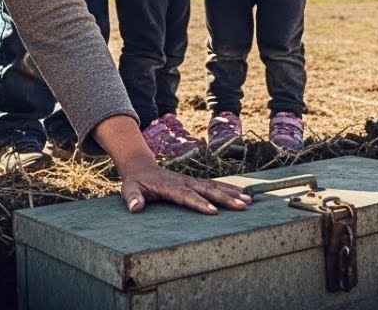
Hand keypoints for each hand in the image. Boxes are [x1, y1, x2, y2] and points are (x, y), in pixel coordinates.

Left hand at [91, 115, 249, 214]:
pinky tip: (242, 195)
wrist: (141, 167)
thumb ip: (132, 198)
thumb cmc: (136, 182)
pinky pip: (213, 185)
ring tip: (248, 201)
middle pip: (207, 190)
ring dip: (231, 193)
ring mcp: (190, 181)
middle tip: (242, 206)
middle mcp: (184, 181)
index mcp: (169, 186)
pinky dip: (228, 189)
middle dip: (225, 198)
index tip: (214, 212)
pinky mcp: (194, 182)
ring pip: (214, 186)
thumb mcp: (129, 189)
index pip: (186, 195)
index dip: (200, 203)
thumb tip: (135, 207)